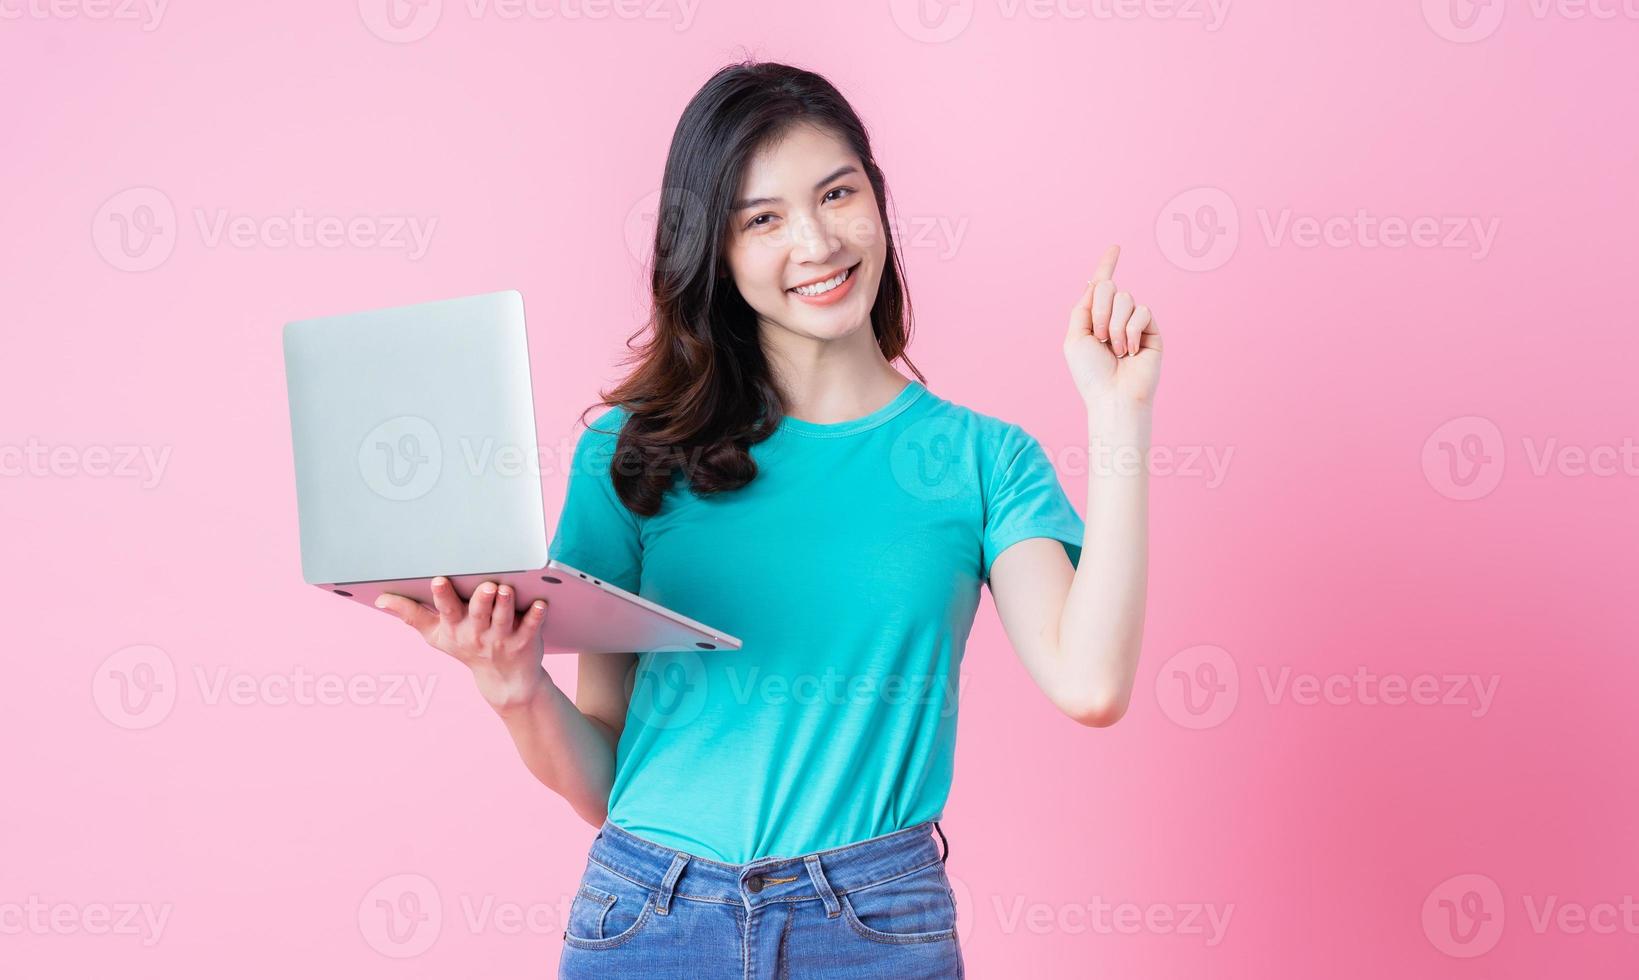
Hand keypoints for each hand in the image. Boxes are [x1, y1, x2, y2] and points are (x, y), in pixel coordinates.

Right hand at [375, 577, 550, 710]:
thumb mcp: (436, 635)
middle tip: (485, 585)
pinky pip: (531, 626)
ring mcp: (502, 637)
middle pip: (478, 613)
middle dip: (480, 599)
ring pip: (503, 617)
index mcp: (455, 627)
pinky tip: (541, 603)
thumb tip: (381, 599)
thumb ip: (411, 614)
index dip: (442, 596)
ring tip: (506, 589)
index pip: (446, 610)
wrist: (503, 680)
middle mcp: (477, 632)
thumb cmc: (466, 647)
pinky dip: (536, 615)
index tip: (439, 580)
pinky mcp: (526, 639)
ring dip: (505, 604)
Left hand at [1063, 244, 1162, 408]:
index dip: (1107, 265)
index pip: (1101, 286)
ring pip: (1126, 299)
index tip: (1115, 247)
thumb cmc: (1091, 373)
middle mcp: (1115, 317)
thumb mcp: (1075, 337)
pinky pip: (1142, 312)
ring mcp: (1134, 323)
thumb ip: (1083, 307)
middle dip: (1100, 311)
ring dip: (1115, 326)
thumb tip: (1094, 282)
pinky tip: (1131, 351)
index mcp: (1094, 318)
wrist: (1113, 395)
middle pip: (1109, 288)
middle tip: (1100, 337)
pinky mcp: (1151, 330)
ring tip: (1116, 350)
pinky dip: (1131, 332)